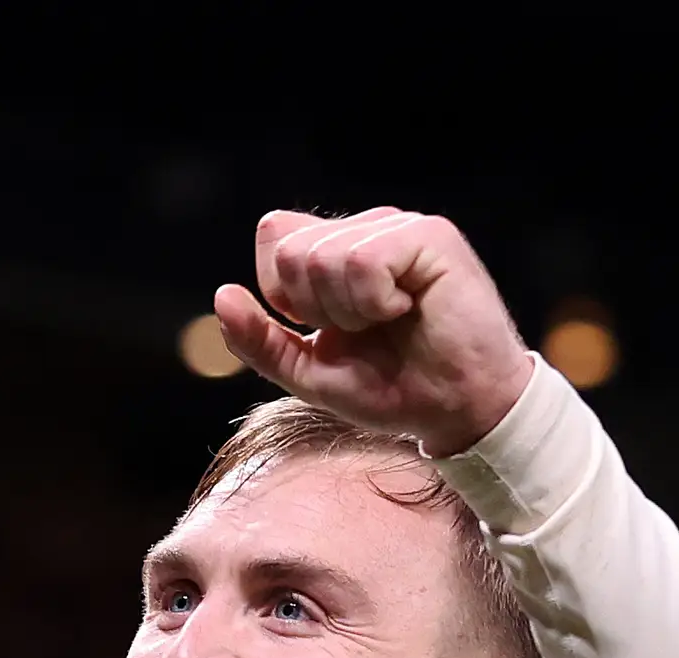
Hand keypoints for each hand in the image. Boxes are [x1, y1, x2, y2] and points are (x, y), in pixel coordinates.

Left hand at [214, 207, 535, 460]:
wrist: (456, 408)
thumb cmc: (390, 388)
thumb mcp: (306, 372)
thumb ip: (258, 339)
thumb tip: (223, 295)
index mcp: (336, 251)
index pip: (275, 237)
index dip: (284, 294)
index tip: (325, 327)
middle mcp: (367, 230)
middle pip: (291, 250)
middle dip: (314, 307)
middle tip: (363, 329)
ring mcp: (398, 229)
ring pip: (322, 256)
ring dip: (347, 310)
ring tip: (387, 321)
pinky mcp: (428, 236)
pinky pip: (363, 261)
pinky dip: (374, 302)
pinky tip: (406, 309)